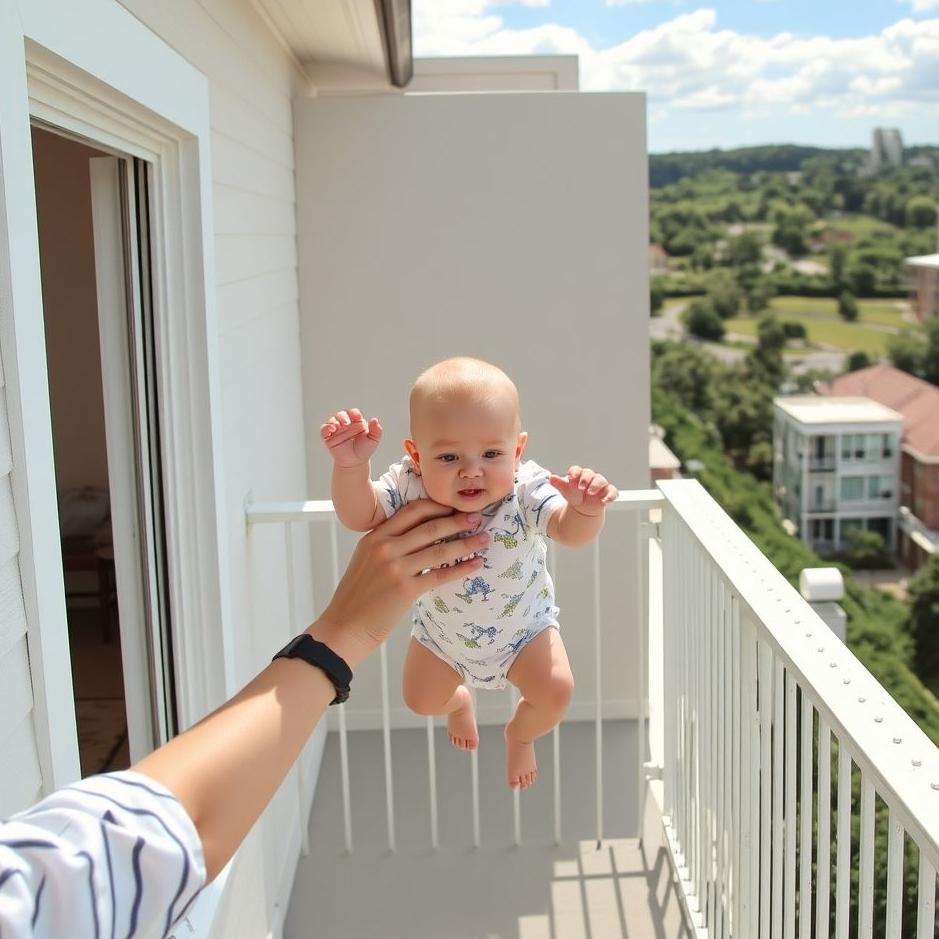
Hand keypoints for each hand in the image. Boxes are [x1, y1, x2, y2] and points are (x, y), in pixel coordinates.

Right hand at [312, 500, 488, 662]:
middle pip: (430, 526)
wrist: (343, 628)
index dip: (436, 506)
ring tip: (484, 539)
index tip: (454, 506)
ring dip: (466, 543)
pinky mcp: (405, 589)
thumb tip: (419, 536)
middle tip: (475, 517)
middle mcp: (385, 547)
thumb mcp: (366, 560)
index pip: (411, 511)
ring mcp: (395, 568)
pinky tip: (475, 564)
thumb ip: (388, 544)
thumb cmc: (357, 597)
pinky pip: (440, 574)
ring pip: (439, 549)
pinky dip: (461, 568)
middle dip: (457, 520)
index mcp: (374, 536)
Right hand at [320, 408, 382, 467]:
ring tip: (338, 426)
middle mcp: (345, 424)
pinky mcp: (328, 437)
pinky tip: (331, 429)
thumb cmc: (364, 450)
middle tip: (346, 423)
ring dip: (334, 421)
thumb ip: (376, 430)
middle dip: (343, 416)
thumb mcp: (373, 440)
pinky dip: (326, 427)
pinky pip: (324, 429)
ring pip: (332, 420)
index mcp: (356, 422)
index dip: (354, 413)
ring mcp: (336, 430)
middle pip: (342, 414)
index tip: (357, 417)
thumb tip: (374, 419)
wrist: (355, 463)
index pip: (354, 413)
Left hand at [549, 466, 617, 516]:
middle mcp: (590, 477)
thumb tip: (551, 478)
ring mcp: (600, 484)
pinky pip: (612, 491)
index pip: (577, 470)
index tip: (570, 478)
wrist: (583, 508)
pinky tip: (605, 501)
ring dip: (596, 485)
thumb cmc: (574, 495)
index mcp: (579, 475)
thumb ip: (559, 484)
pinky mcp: (608, 492)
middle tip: (580, 487)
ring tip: (590, 492)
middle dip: (585, 479)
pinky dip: (610, 495)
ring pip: (600, 480)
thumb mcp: (566, 491)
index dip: (574, 473)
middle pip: (589, 473)